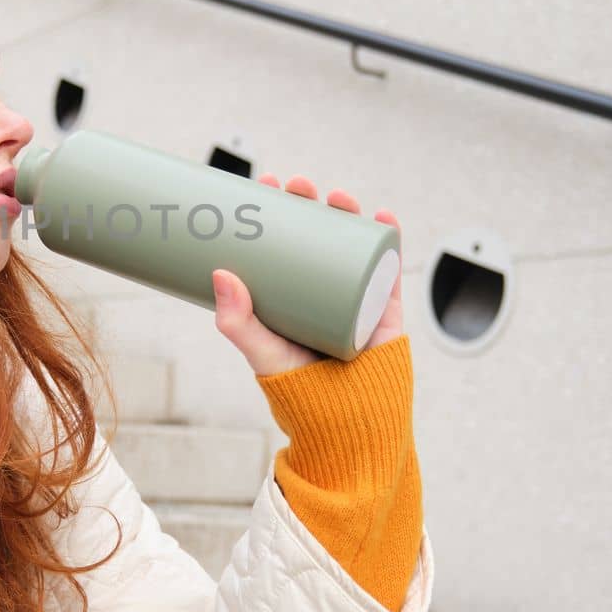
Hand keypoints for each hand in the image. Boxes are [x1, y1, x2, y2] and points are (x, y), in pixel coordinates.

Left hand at [211, 174, 404, 376]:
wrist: (346, 425)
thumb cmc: (297, 391)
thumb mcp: (261, 352)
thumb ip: (238, 322)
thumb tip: (220, 274)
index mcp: (291, 293)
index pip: (282, 241)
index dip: (277, 211)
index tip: (266, 185)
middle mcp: (322, 289)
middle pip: (318, 235)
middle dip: (311, 204)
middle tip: (298, 185)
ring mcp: (355, 295)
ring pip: (353, 244)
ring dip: (349, 213)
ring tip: (339, 197)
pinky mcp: (384, 308)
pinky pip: (390, 269)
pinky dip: (390, 240)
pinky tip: (384, 218)